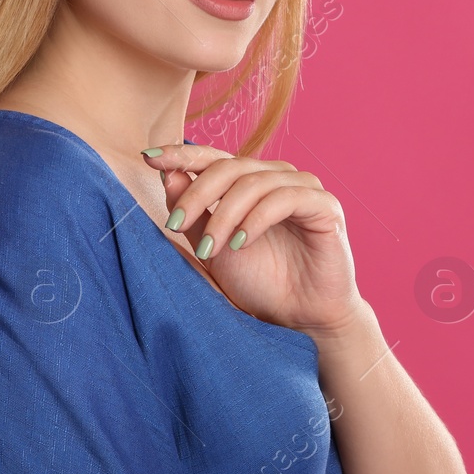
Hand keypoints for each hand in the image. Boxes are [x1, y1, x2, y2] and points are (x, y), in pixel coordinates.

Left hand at [141, 143, 364, 338]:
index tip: (148, 158)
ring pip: (253, 182)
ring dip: (224, 215)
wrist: (300, 319)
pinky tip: (241, 243)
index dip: (180, 154)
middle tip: (175, 226)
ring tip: (211, 249)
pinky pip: (286, 198)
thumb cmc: (259, 282)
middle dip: (196, 195)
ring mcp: (302, 188)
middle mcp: (275, 177)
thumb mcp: (213, 248)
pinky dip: (257, 218)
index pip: (212, 157)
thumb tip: (166, 173)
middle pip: (228, 167)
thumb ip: (193, 213)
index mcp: (248, 182)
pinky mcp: (325, 206)